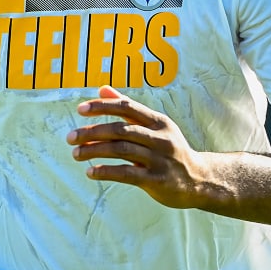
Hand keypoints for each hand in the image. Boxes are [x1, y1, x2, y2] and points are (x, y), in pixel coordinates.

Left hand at [66, 86, 213, 209]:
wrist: (199, 179)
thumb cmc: (170, 149)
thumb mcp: (155, 126)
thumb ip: (128, 109)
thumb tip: (102, 88)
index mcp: (158, 121)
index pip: (127, 108)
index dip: (103, 106)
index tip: (80, 109)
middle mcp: (160, 138)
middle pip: (120, 130)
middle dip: (92, 132)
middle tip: (70, 137)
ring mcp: (159, 159)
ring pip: (121, 150)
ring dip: (94, 150)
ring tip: (76, 153)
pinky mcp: (157, 180)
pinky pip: (127, 174)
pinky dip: (106, 171)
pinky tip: (91, 172)